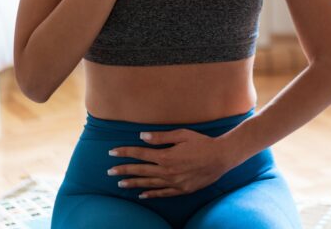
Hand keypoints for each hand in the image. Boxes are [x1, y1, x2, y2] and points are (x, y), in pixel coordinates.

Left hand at [107, 129, 232, 198]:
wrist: (221, 158)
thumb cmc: (202, 143)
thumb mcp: (182, 134)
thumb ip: (161, 137)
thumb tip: (142, 137)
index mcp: (166, 156)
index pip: (140, 153)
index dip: (125, 152)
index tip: (112, 152)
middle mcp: (167, 171)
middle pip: (140, 170)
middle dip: (123, 170)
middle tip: (109, 171)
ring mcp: (174, 182)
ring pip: (149, 183)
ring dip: (133, 183)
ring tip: (120, 184)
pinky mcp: (182, 189)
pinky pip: (162, 193)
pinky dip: (151, 194)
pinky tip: (142, 195)